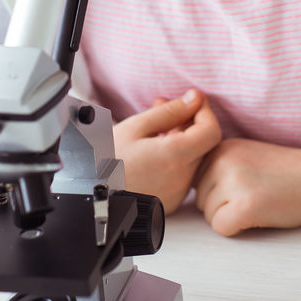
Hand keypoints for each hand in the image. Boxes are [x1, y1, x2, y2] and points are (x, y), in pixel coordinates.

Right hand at [114, 90, 221, 213]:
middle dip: (188, 121)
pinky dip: (173, 157)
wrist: (88, 199)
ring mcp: (177, 192)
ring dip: (179, 138)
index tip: (192, 100)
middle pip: (201, 144)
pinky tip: (151, 148)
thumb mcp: (135, 127)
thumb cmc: (105, 161)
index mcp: (175, 157)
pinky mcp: (170, 201)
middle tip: (163, 106)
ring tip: (152, 126)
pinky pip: (180, 173)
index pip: (211, 131)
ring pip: (190, 158)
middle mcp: (181, 178)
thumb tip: (196, 99)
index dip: (205, 112)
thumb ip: (170, 112)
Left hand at [194, 137, 300, 236]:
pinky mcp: (244, 206)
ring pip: (208, 215)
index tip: (243, 187)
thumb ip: (218, 164)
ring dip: (229, 217)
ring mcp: (233, 182)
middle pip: (200, 199)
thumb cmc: (285, 171)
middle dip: (221, 205)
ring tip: (257, 204)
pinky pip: (221, 228)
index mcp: (220, 147)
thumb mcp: (245, 153)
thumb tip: (191, 189)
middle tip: (252, 197)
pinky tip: (257, 216)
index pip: (197, 180)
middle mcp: (222, 160)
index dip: (217, 191)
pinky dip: (237, 229)